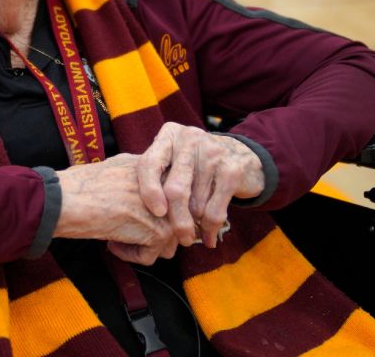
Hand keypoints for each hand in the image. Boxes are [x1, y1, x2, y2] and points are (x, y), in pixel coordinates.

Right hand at [54, 153, 174, 264]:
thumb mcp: (118, 166)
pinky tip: (112, 242)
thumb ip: (140, 177)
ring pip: (166, 241)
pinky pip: (150, 256)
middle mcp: (166, 186)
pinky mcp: (157, 231)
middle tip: (125, 230)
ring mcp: (164, 208)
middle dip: (150, 232)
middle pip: (173, 221)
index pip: (171, 198)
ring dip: (141, 245)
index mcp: (157, 166)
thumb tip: (152, 195)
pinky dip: (129, 255)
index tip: (133, 217)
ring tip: (117, 237)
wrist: (67, 199)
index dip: (153, 213)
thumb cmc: (81, 185)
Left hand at [136, 123, 264, 247]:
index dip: (148, 191)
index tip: (156, 212)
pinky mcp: (232, 169)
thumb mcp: (174, 159)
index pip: (149, 163)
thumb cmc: (196, 164)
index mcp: (169, 135)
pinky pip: (215, 209)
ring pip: (196, 204)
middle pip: (174, 189)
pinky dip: (210, 228)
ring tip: (193, 234)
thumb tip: (132, 209)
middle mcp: (189, 139)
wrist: (242, 155)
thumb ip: (156, 175)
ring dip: (195, 224)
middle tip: (179, 239)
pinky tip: (209, 239)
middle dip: (175, 220)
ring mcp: (213, 153)